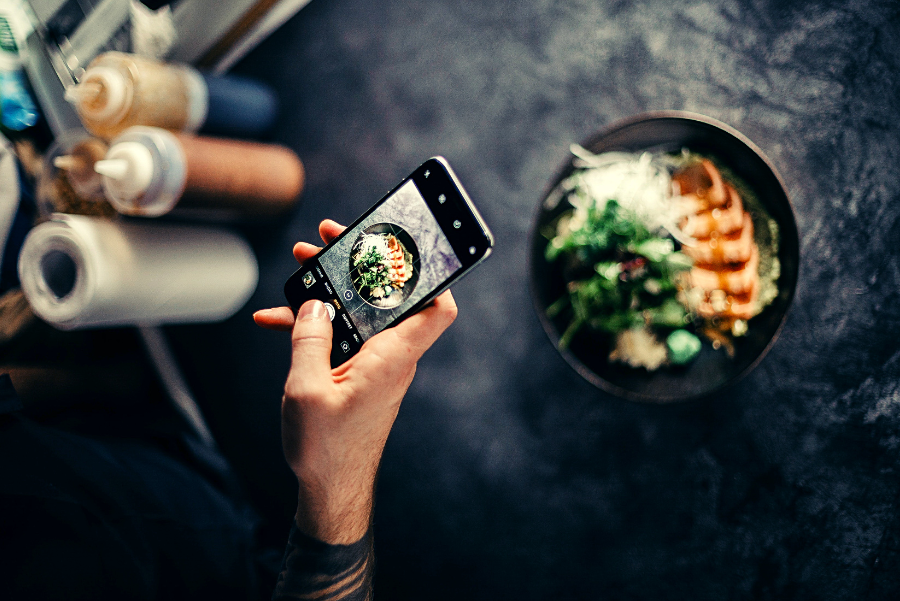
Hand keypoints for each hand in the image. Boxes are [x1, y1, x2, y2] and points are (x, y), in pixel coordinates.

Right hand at [254, 220, 456, 543]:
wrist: (331, 490)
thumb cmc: (326, 449)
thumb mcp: (306, 389)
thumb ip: (310, 338)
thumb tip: (316, 302)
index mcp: (392, 356)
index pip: (437, 309)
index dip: (433, 276)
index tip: (407, 247)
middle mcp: (391, 356)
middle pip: (389, 296)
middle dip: (359, 263)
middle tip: (327, 239)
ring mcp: (376, 364)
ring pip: (360, 313)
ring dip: (332, 289)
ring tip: (299, 266)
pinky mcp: (359, 374)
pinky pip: (343, 337)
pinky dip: (316, 326)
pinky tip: (276, 319)